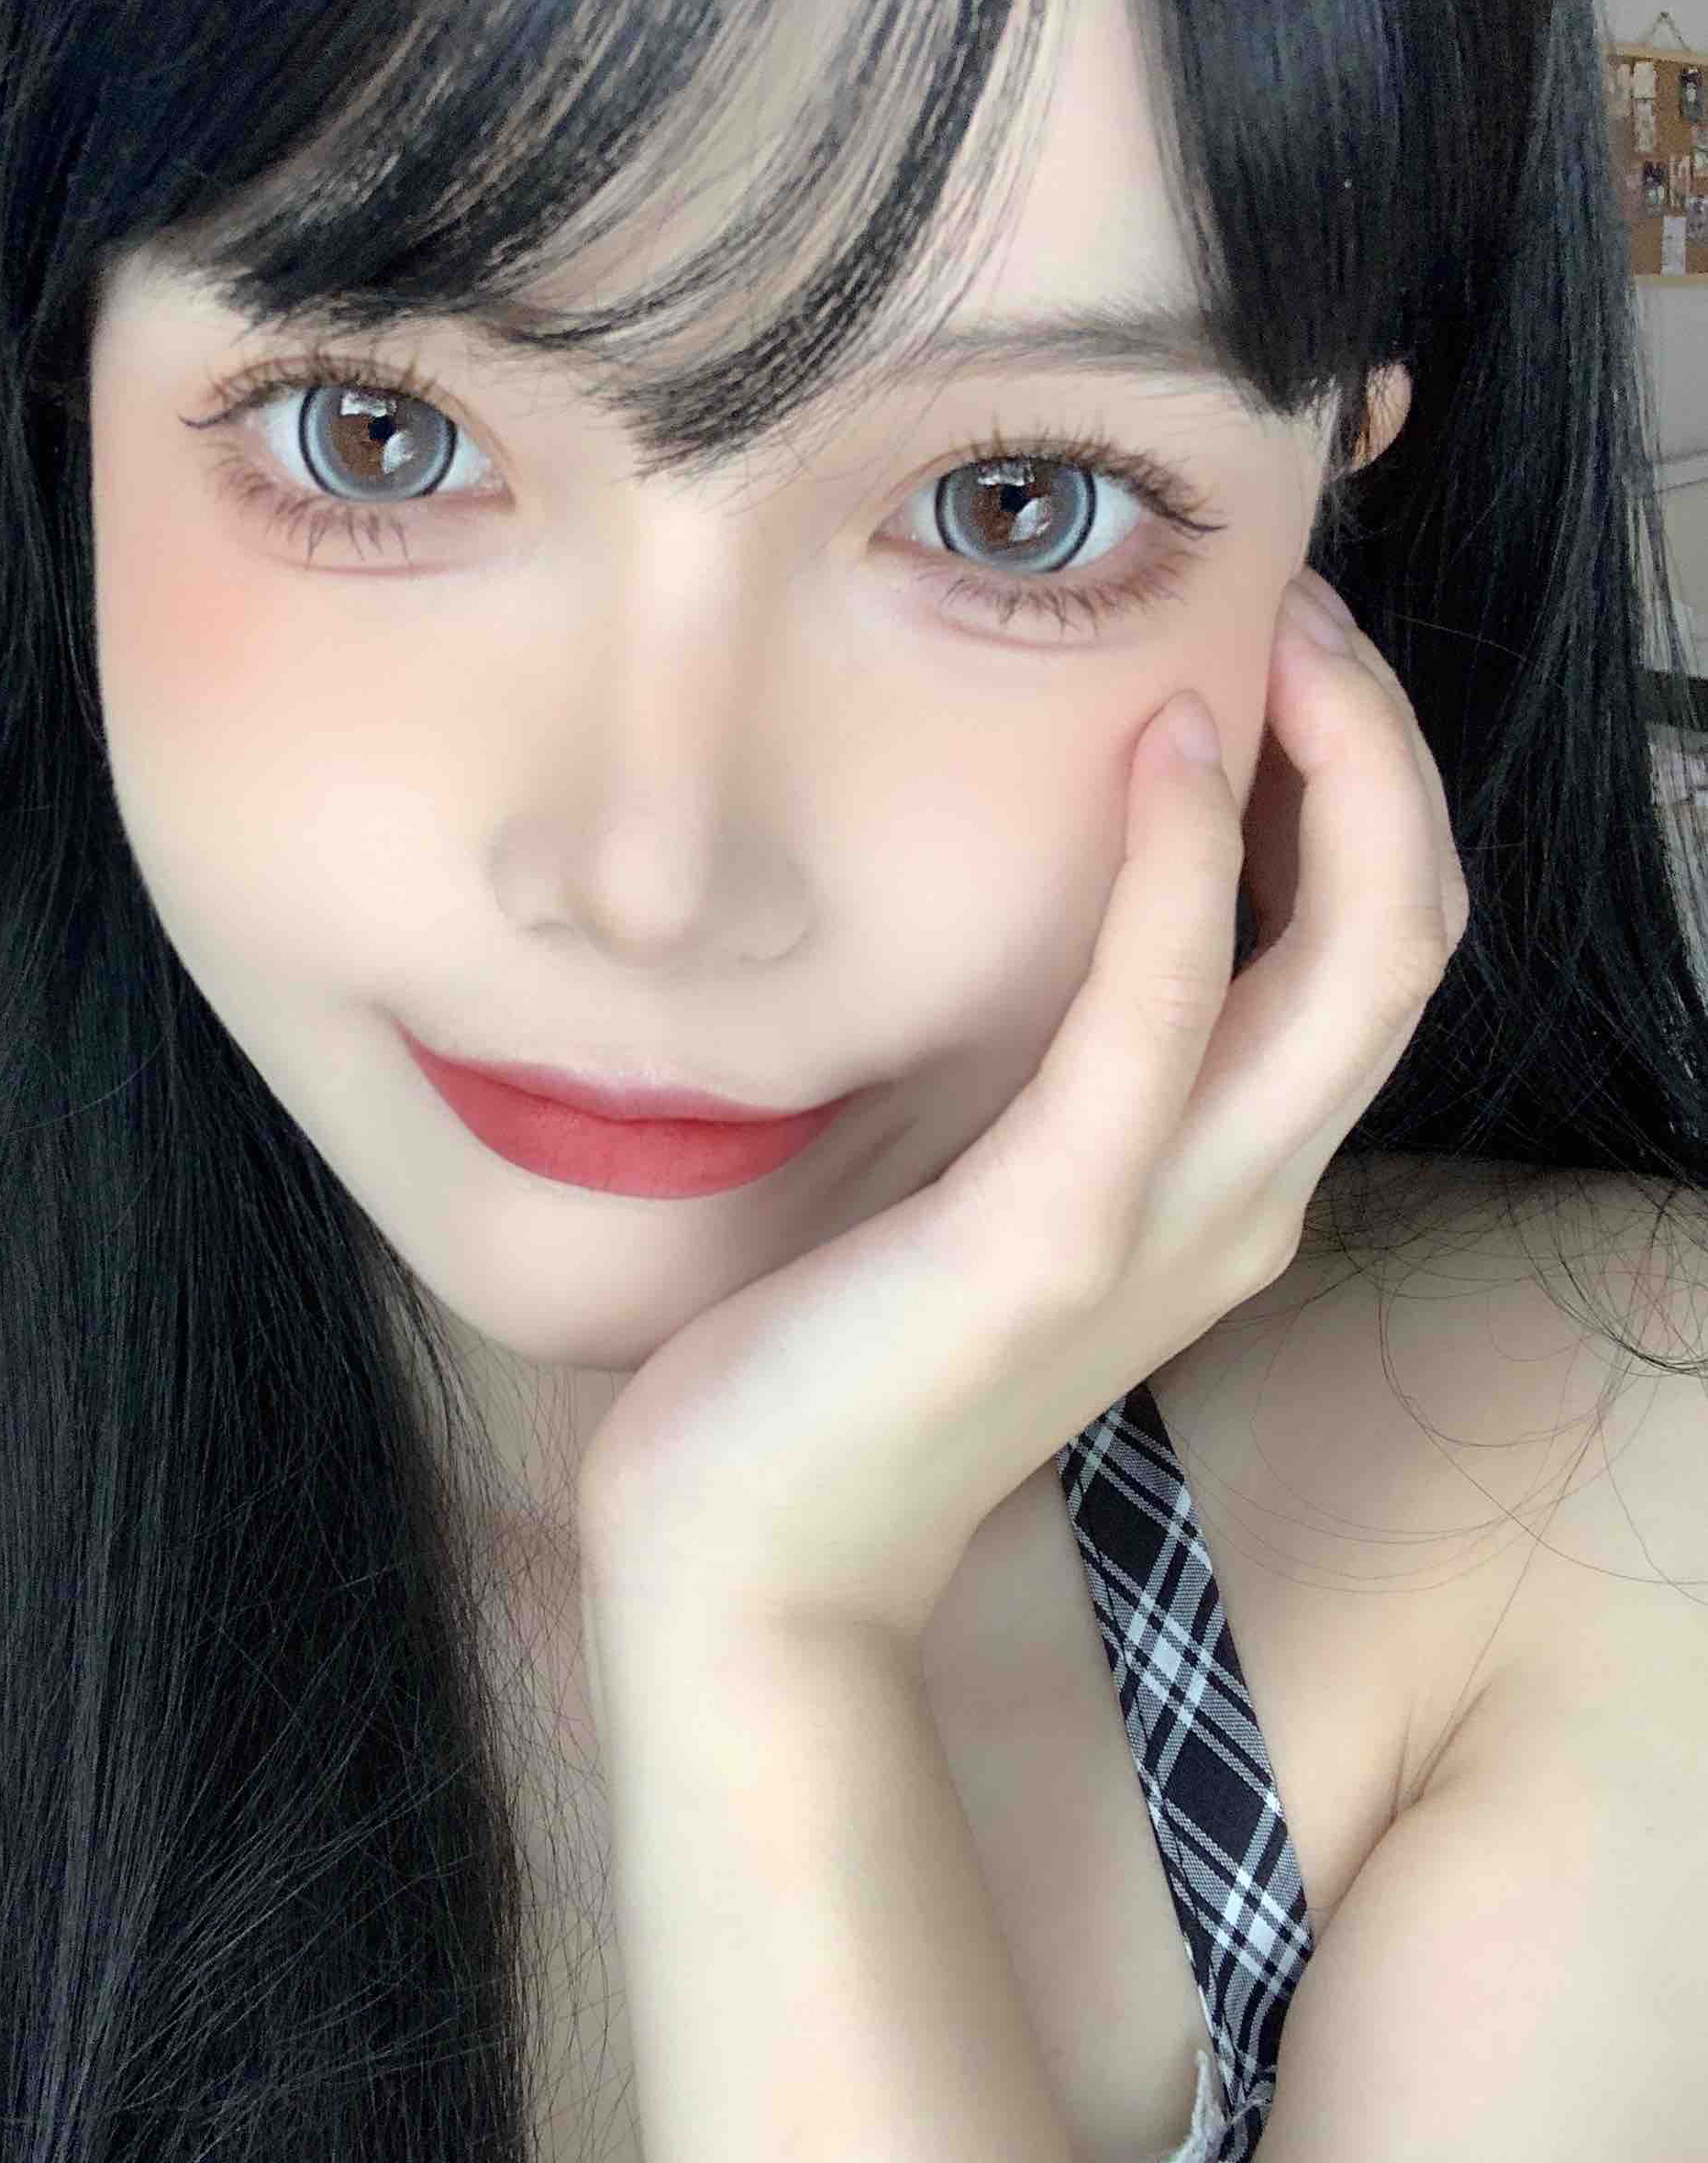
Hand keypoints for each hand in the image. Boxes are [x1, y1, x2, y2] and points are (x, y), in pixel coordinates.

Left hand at [571, 569, 1471, 1652]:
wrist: (752, 1561)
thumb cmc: (839, 1356)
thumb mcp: (982, 1182)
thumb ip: (1053, 1067)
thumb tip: (1050, 905)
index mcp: (1225, 1181)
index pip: (1371, 952)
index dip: (1370, 788)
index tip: (1289, 651)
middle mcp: (1243, 1198)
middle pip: (1409, 934)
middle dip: (1387, 747)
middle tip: (1307, 602)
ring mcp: (1170, 1223)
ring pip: (1358, 963)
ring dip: (1342, 770)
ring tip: (1281, 632)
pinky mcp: (1056, 1238)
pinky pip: (1161, 1019)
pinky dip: (1185, 871)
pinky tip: (1166, 744)